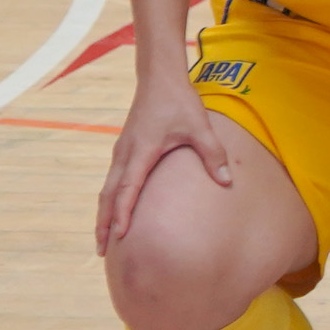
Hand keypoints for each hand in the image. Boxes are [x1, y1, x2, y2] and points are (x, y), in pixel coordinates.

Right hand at [95, 70, 228, 253]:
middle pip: (108, 195)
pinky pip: (112, 180)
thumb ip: (213, 155)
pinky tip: (114, 212)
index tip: (119, 237)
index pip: (127, 189)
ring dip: (103, 214)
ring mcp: (122, 152)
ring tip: (104, 239)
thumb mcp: (200, 127)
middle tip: (102, 251)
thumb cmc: (180, 102)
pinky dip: (109, 200)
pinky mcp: (124, 149)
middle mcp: (125, 155)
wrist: (159, 79)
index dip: (122, 214)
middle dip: (103, 224)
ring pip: (106, 189)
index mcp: (142, 152)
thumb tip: (227, 182)